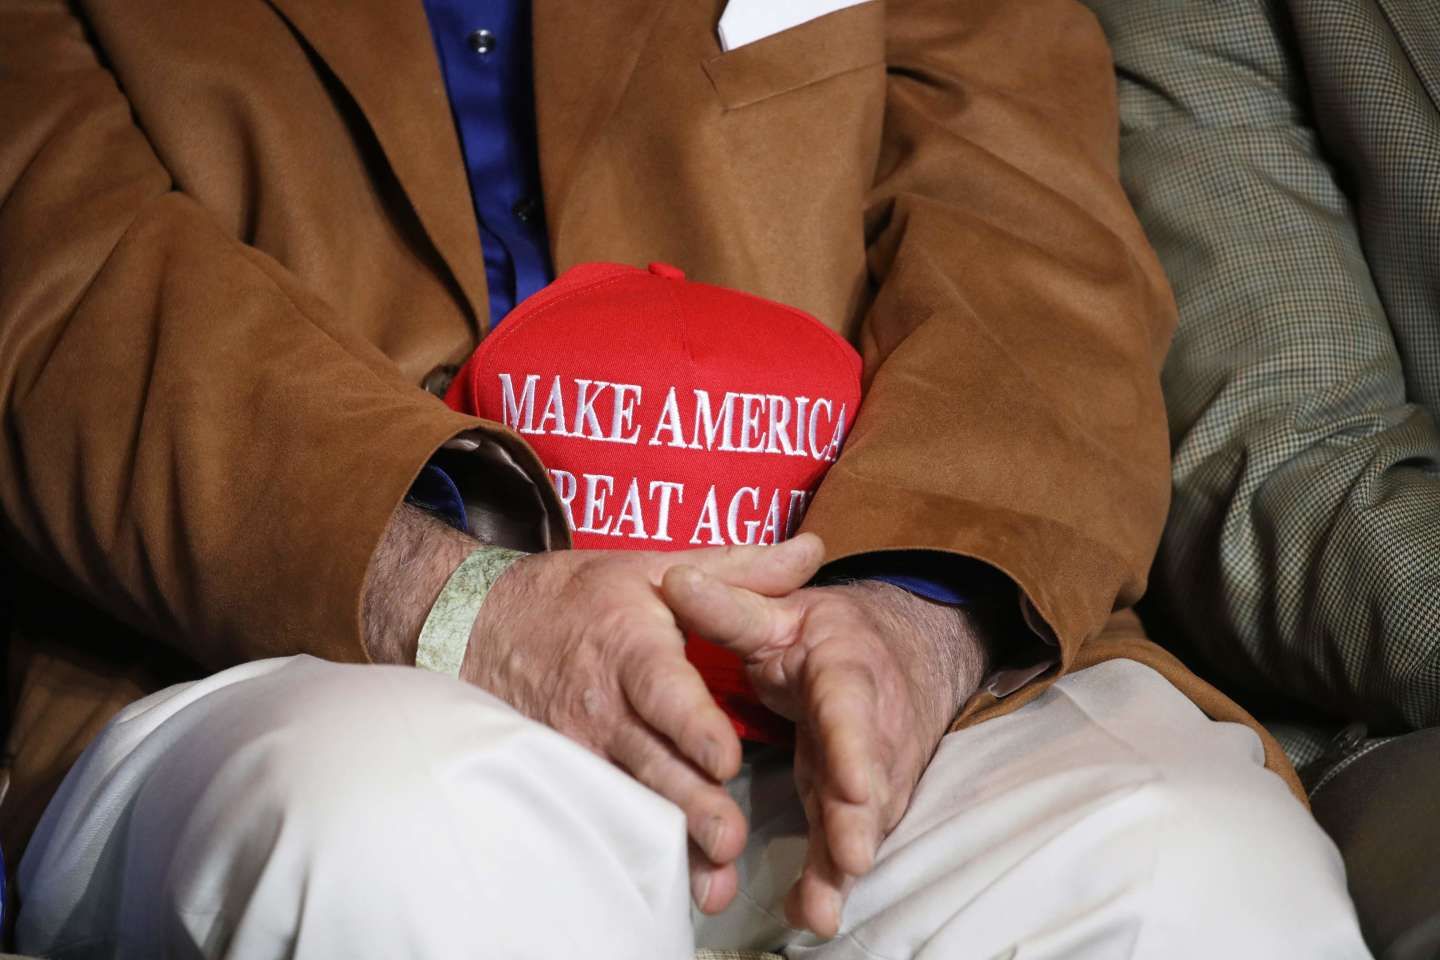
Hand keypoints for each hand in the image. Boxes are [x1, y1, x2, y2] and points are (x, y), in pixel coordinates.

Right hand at [466, 534, 825, 912]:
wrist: (483, 624)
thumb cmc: (580, 597)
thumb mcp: (654, 568)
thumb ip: (740, 568)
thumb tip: (812, 550)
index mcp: (630, 645)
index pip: (660, 689)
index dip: (690, 725)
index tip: (725, 757)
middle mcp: (602, 703)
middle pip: (651, 761)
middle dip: (692, 804)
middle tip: (731, 839)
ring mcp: (579, 746)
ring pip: (629, 799)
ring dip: (671, 843)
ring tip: (714, 882)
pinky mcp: (566, 774)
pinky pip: (604, 812)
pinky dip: (635, 847)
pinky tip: (669, 882)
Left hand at [662, 574, 989, 937]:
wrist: (902, 655)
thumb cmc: (830, 634)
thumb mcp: (781, 612)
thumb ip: (729, 606)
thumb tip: (674, 581)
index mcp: (847, 671)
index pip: (851, 709)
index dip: (854, 748)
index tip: (849, 784)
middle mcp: (871, 727)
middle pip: (869, 779)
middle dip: (859, 822)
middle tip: (851, 860)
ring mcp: (872, 770)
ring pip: (862, 821)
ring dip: (844, 865)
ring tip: (822, 910)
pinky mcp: (862, 803)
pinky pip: (847, 843)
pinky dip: (830, 880)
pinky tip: (810, 914)